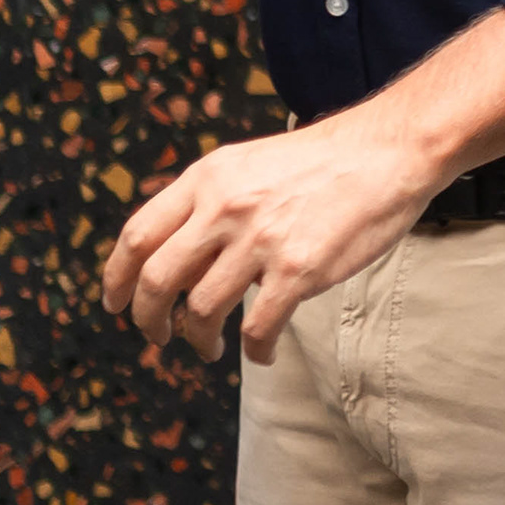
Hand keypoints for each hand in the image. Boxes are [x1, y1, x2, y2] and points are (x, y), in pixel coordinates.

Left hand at [102, 111, 439, 365]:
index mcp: (208, 178)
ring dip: (199, 340)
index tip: (116, 303)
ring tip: (209, 348)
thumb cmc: (324, 162)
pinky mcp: (298, 269)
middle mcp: (225, 207)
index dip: (117, 278)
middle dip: (150, 319)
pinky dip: (254, 350)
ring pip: (203, 310)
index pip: (138, 236)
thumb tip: (175, 249)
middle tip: (158, 336)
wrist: (388, 151)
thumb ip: (209, 199)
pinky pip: (258, 328)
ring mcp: (261, 239)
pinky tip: (260, 353)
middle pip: (158, 279)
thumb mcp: (248, 163)